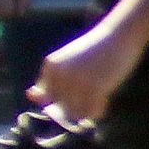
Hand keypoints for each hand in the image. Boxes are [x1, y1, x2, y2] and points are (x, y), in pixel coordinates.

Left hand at [28, 12, 142, 126]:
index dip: (62, 99)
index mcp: (51, 66)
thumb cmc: (94, 50)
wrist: (119, 35)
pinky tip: (104, 100)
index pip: (47, 97)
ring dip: (86, 111)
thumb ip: (49, 78)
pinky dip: (97, 111)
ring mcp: (77, 82)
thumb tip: (29, 95)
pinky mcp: (95, 88)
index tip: (77, 91)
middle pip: (60, 107)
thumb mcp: (66, 61)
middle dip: (74, 106)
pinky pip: (90, 112)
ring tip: (97, 98)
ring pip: (74, 113)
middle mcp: (60, 74)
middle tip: (91, 95)